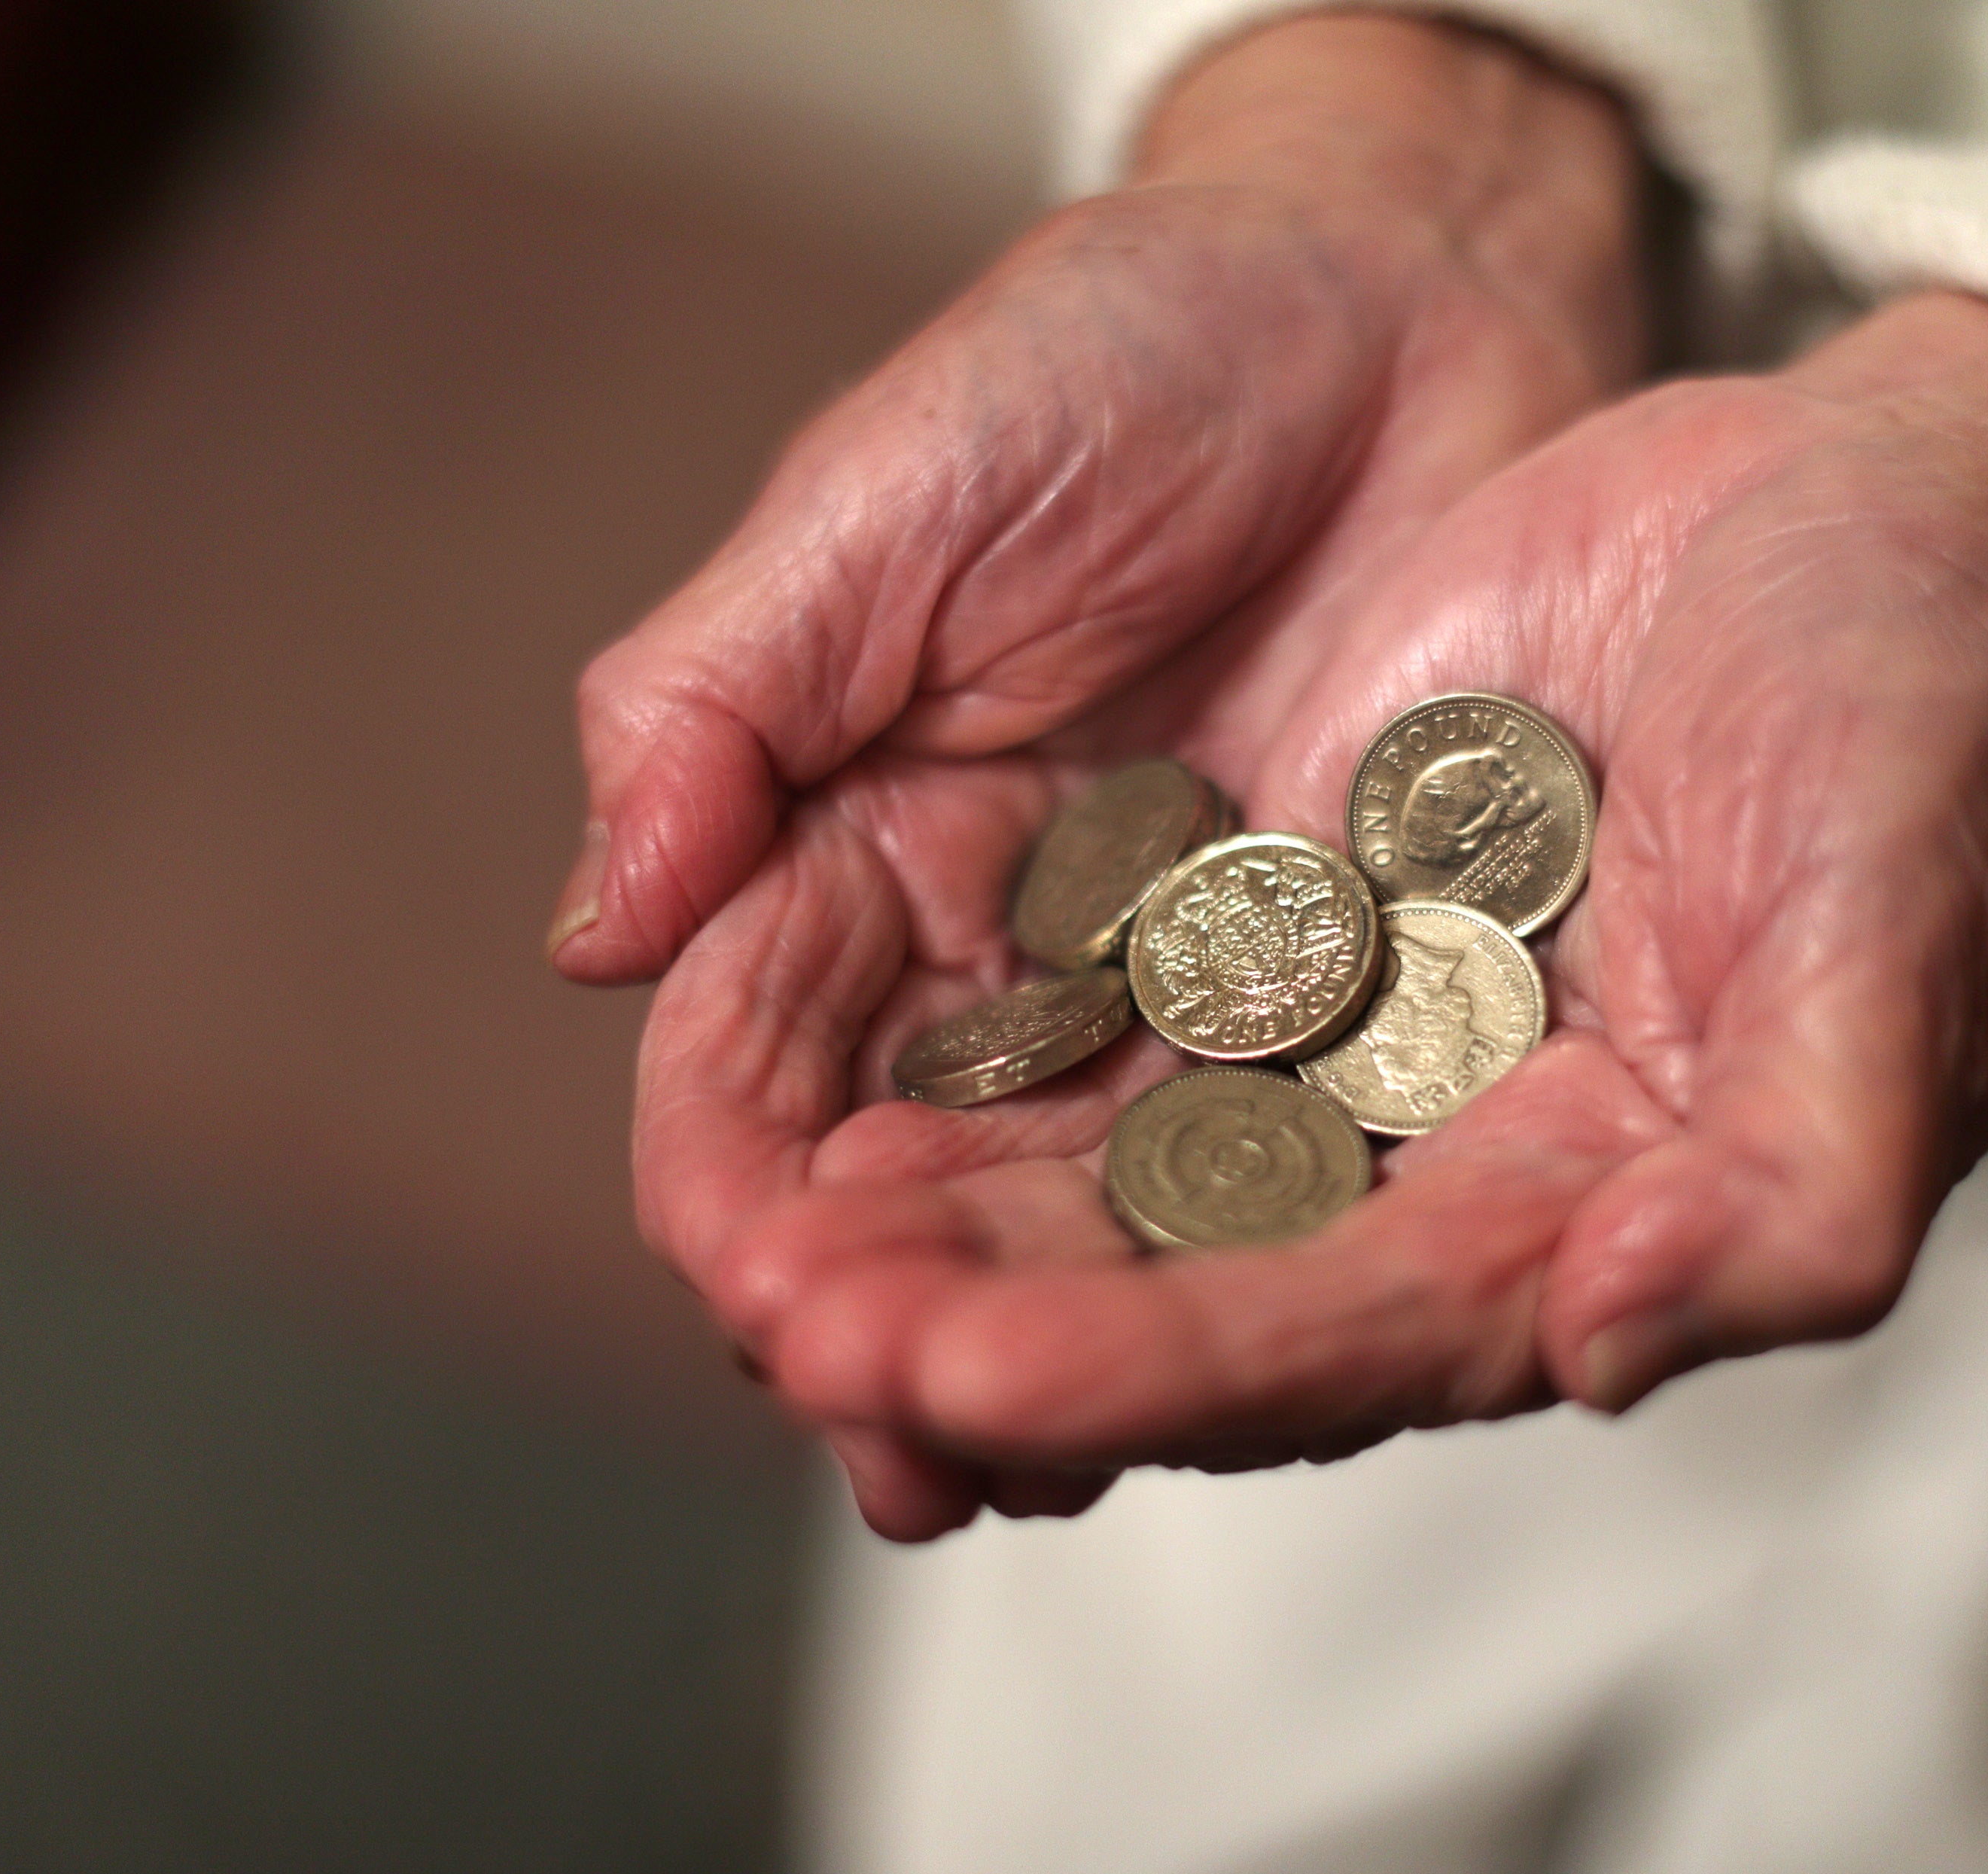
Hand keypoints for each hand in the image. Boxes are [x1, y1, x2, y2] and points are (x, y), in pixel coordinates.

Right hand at [553, 16, 1649, 1531]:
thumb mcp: (883, 496)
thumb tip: (587, 930)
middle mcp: (990, 952)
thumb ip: (725, 701)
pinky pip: (1269, 1157)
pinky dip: (1233, 1267)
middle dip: (890, 1312)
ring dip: (1048, 1345)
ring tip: (1024, 1462)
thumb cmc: (1121, 352)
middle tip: (899, 1433)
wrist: (1399, 296)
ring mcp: (1165, 989)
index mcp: (845, 843)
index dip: (744, 1185)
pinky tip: (1227, 1372)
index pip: (751, 1063)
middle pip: (910, 1182)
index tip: (767, 1286)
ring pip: (1079, 1212)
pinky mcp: (1335, 995)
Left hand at [689, 290, 1987, 1538]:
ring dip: (949, 1206)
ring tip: (759, 1237)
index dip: (1166, 1368)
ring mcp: (1366, 1026)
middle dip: (996, 1319)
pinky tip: (831, 1067)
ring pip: (1122, 1159)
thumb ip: (1791, 1188)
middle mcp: (1460, 1159)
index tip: (972, 1375)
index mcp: (1600, 1214)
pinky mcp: (1297, 895)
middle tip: (798, 1329)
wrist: (1899, 505)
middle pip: (1196, 1283)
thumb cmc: (1940, 722)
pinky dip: (982, 1042)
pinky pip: (1114, 991)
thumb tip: (1608, 1356)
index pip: (1354, 1335)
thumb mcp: (1910, 953)